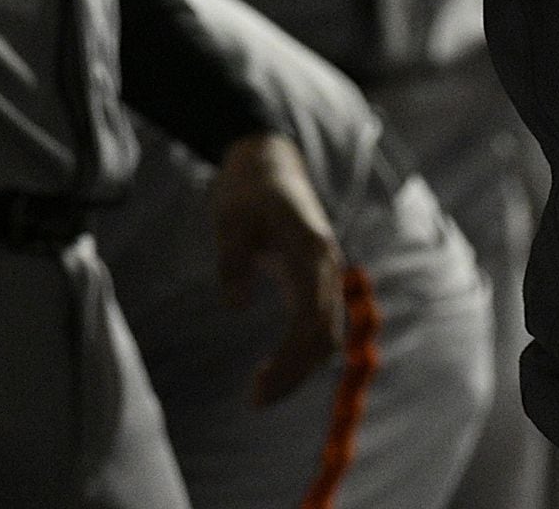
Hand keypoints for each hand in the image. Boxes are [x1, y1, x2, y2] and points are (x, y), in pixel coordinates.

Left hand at [210, 132, 345, 406]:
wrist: (268, 158)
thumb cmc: (246, 188)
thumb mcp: (229, 217)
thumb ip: (233, 259)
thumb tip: (237, 306)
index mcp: (311, 250)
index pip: (311, 320)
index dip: (290, 360)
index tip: (260, 387)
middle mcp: (328, 265)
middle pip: (326, 335)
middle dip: (295, 373)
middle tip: (256, 400)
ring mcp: (327, 272)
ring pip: (328, 334)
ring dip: (301, 367)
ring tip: (261, 391)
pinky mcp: (317, 277)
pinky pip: (321, 323)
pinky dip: (304, 352)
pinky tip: (276, 368)